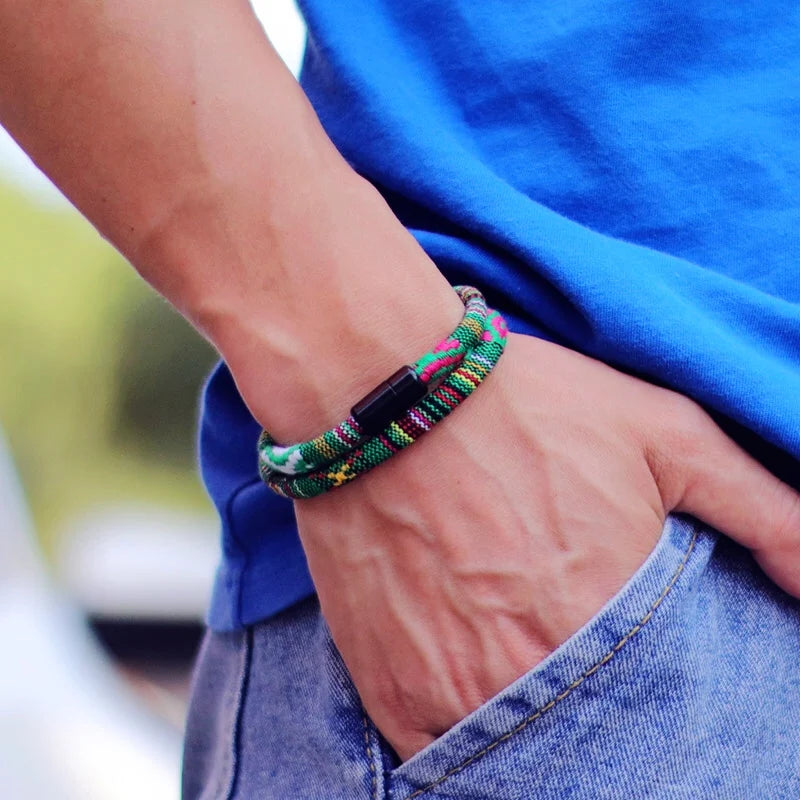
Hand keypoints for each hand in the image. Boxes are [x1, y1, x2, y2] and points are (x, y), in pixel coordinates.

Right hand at [293, 332, 799, 761]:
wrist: (384, 392)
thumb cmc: (525, 406)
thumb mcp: (666, 432)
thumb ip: (765, 512)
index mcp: (607, 622)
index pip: (667, 723)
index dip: (661, 710)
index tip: (637, 681)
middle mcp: (526, 674)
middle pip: (587, 747)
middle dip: (593, 717)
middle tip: (568, 663)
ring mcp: (449, 689)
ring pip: (510, 761)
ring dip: (526, 730)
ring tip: (520, 670)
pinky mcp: (386, 685)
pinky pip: (434, 757)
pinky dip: (461, 737)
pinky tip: (469, 682)